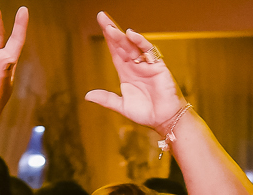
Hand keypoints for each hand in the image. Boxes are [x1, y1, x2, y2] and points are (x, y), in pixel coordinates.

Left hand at [85, 13, 187, 131]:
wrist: (165, 120)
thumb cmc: (147, 113)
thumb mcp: (122, 106)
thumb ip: (107, 99)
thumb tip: (87, 95)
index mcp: (126, 73)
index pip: (115, 51)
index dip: (108, 39)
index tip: (100, 24)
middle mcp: (136, 65)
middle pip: (122, 44)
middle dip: (112, 31)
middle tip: (101, 17)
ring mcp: (147, 64)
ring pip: (132, 46)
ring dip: (121, 37)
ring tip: (110, 29)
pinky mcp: (158, 66)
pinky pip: (149, 50)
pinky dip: (140, 42)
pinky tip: (131, 34)